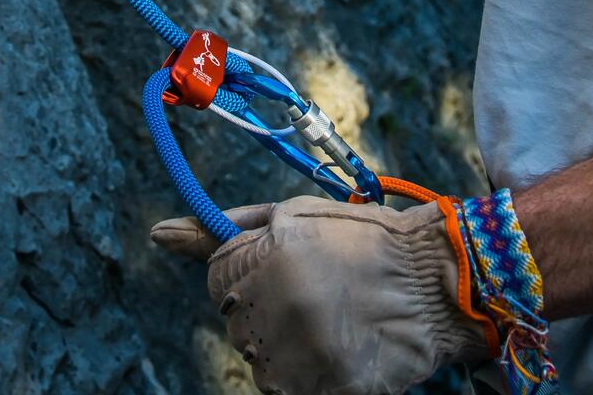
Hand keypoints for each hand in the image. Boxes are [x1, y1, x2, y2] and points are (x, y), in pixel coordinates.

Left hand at [152, 198, 497, 394]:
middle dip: (264, 309)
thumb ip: (219, 229)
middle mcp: (278, 304)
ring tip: (329, 321)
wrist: (435, 283)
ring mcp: (302, 352)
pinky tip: (336, 348)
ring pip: (258, 362)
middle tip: (314, 294)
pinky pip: (290, 390)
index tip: (281, 270)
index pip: (217, 279)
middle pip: (235, 322)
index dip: (246, 275)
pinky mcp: (326, 388)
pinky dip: (306, 374)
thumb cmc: (359, 240)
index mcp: (268, 255)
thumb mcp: (292, 216)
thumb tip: (157, 234)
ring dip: (283, 346)